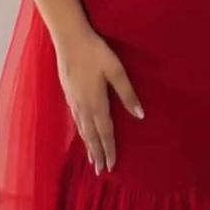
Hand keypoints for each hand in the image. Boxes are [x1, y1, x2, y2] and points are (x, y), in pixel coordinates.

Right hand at [56, 27, 143, 174]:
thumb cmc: (95, 52)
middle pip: (92, 136)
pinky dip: (80, 132)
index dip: (109, 149)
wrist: (69, 38)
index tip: (112, 166)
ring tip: (92, 158)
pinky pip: (76, 120)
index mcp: (97, 103)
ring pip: (82, 129)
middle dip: (97, 153)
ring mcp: (74, 101)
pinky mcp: (68, 94)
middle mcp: (84, 107)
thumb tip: (140, 115)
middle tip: (100, 171)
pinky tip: (81, 132)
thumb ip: (127, 93)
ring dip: (88, 145)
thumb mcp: (116, 70)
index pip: (105, 133)